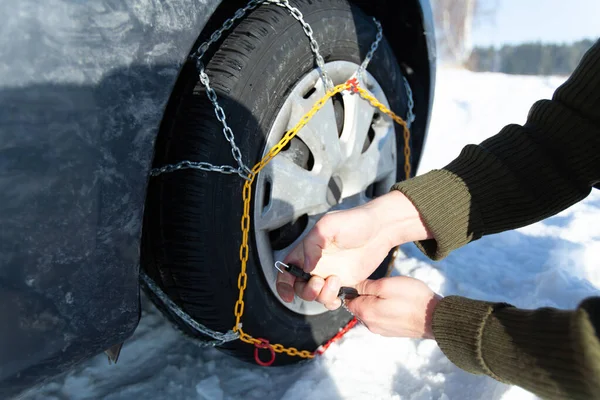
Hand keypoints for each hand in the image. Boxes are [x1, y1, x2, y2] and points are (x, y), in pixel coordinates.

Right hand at [276, 191, 430, 308]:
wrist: (381, 229)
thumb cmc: (355, 221)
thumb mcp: (329, 225)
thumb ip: (312, 244)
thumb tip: (306, 266)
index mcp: (306, 250)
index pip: (286, 270)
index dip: (283, 285)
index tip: (288, 295)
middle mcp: (315, 264)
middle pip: (299, 287)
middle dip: (307, 290)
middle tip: (320, 281)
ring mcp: (329, 274)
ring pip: (316, 296)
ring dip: (322, 296)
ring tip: (337, 282)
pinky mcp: (345, 282)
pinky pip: (332, 298)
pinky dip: (332, 302)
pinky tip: (340, 295)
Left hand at [346, 277, 441, 338]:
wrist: (435, 318)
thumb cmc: (411, 298)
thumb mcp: (386, 284)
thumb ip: (366, 286)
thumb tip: (353, 286)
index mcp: (365, 312)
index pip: (347, 299)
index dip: (353, 286)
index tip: (364, 279)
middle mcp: (370, 325)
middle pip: (359, 306)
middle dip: (365, 294)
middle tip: (380, 284)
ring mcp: (381, 330)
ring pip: (371, 311)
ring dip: (376, 302)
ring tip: (391, 292)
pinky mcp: (392, 332)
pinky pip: (382, 317)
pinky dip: (385, 309)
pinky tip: (397, 302)